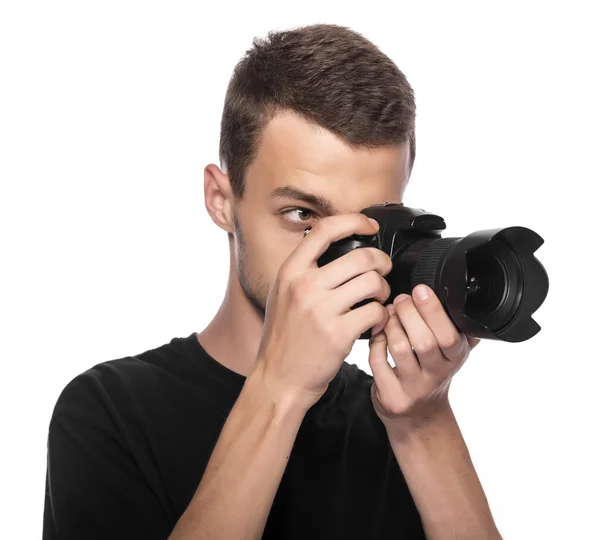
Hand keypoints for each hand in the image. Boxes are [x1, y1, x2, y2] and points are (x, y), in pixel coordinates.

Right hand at [255, 213, 391, 408]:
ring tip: (378, 299)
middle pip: (361, 257)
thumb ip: (304, 271)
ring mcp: (321, 310)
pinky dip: (382, 316)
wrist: (279, 379)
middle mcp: (304, 286)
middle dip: (382, 262)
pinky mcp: (338, 334)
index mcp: (290, 272)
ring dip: (384, 290)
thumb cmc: (284, 338)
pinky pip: (376, 312)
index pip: (325, 230)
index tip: (370, 226)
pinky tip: (375, 322)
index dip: (354, 221)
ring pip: (373, 282)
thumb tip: (334, 245)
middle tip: (384, 271)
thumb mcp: (282, 294)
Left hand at [368, 284, 480, 430]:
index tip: (420, 289)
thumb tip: (463, 297)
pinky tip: (378, 333)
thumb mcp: (451, 353)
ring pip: (399, 348)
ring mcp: (414, 388)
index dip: (433, 310)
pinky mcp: (392, 396)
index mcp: (455, 358)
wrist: (420, 416)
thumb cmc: (431, 373)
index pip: (449, 335)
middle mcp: (437, 375)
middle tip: (401, 299)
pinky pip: (378, 361)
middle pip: (424, 341)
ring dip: (390, 325)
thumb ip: (460, 328)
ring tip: (388, 314)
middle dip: (408, 313)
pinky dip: (375, 341)